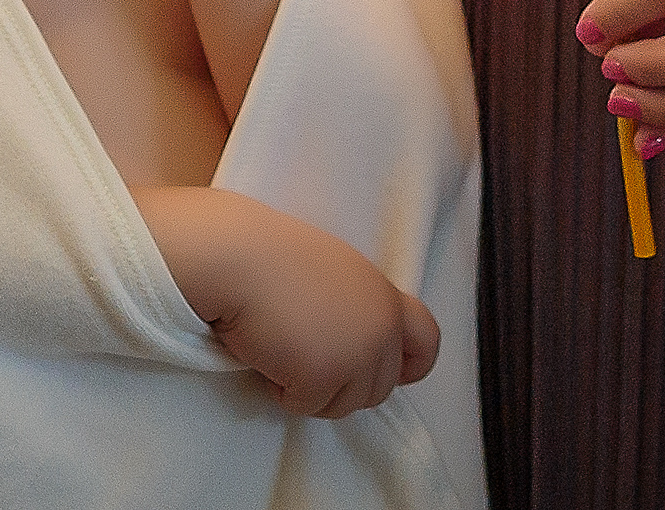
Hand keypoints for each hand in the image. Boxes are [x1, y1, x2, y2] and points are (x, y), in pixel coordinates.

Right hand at [204, 206, 440, 418]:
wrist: (238, 257)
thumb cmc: (272, 257)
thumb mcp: (334, 275)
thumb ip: (357, 308)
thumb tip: (349, 345)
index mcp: (384, 295)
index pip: (426, 341)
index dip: (410, 364)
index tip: (391, 374)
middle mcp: (381, 327)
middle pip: (380, 387)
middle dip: (345, 385)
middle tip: (306, 359)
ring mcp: (357, 354)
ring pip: (345, 404)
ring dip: (313, 390)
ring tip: (284, 350)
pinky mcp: (324, 377)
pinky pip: (306, 406)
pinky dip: (283, 391)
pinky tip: (269, 355)